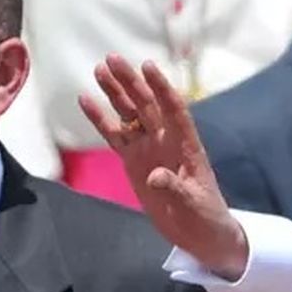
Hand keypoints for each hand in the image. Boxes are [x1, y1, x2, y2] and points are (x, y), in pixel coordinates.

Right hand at [77, 55, 247, 278]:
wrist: (199, 232)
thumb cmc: (205, 215)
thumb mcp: (194, 202)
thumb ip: (176, 187)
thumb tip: (156, 176)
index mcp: (187, 145)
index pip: (174, 110)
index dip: (161, 88)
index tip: (148, 66)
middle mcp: (167, 141)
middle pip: (147, 105)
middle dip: (131, 82)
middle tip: (112, 58)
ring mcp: (149, 149)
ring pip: (129, 115)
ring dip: (115, 93)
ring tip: (99, 69)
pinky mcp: (134, 162)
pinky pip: (114, 136)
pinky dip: (101, 119)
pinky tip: (86, 100)